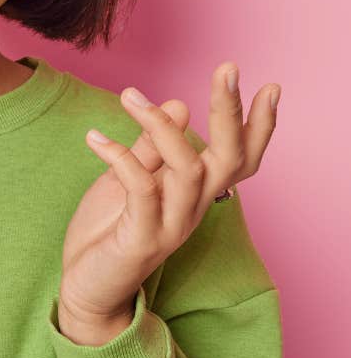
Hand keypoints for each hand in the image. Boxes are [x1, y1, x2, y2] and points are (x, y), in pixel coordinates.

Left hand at [58, 63, 279, 336]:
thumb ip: (151, 148)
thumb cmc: (108, 233)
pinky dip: (120, 157)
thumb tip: (178, 104)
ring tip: (130, 95)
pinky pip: (142, 189)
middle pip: (228, 157)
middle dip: (229, 111)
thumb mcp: (126, 180)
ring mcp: (171, 225)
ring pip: (188, 168)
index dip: (258, 127)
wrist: (86, 289)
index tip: (270, 86)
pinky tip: (95, 138)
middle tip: (228, 69)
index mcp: (194, 193)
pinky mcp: (143, 239)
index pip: (239, 158)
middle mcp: (193, 209)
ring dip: (161, 126)